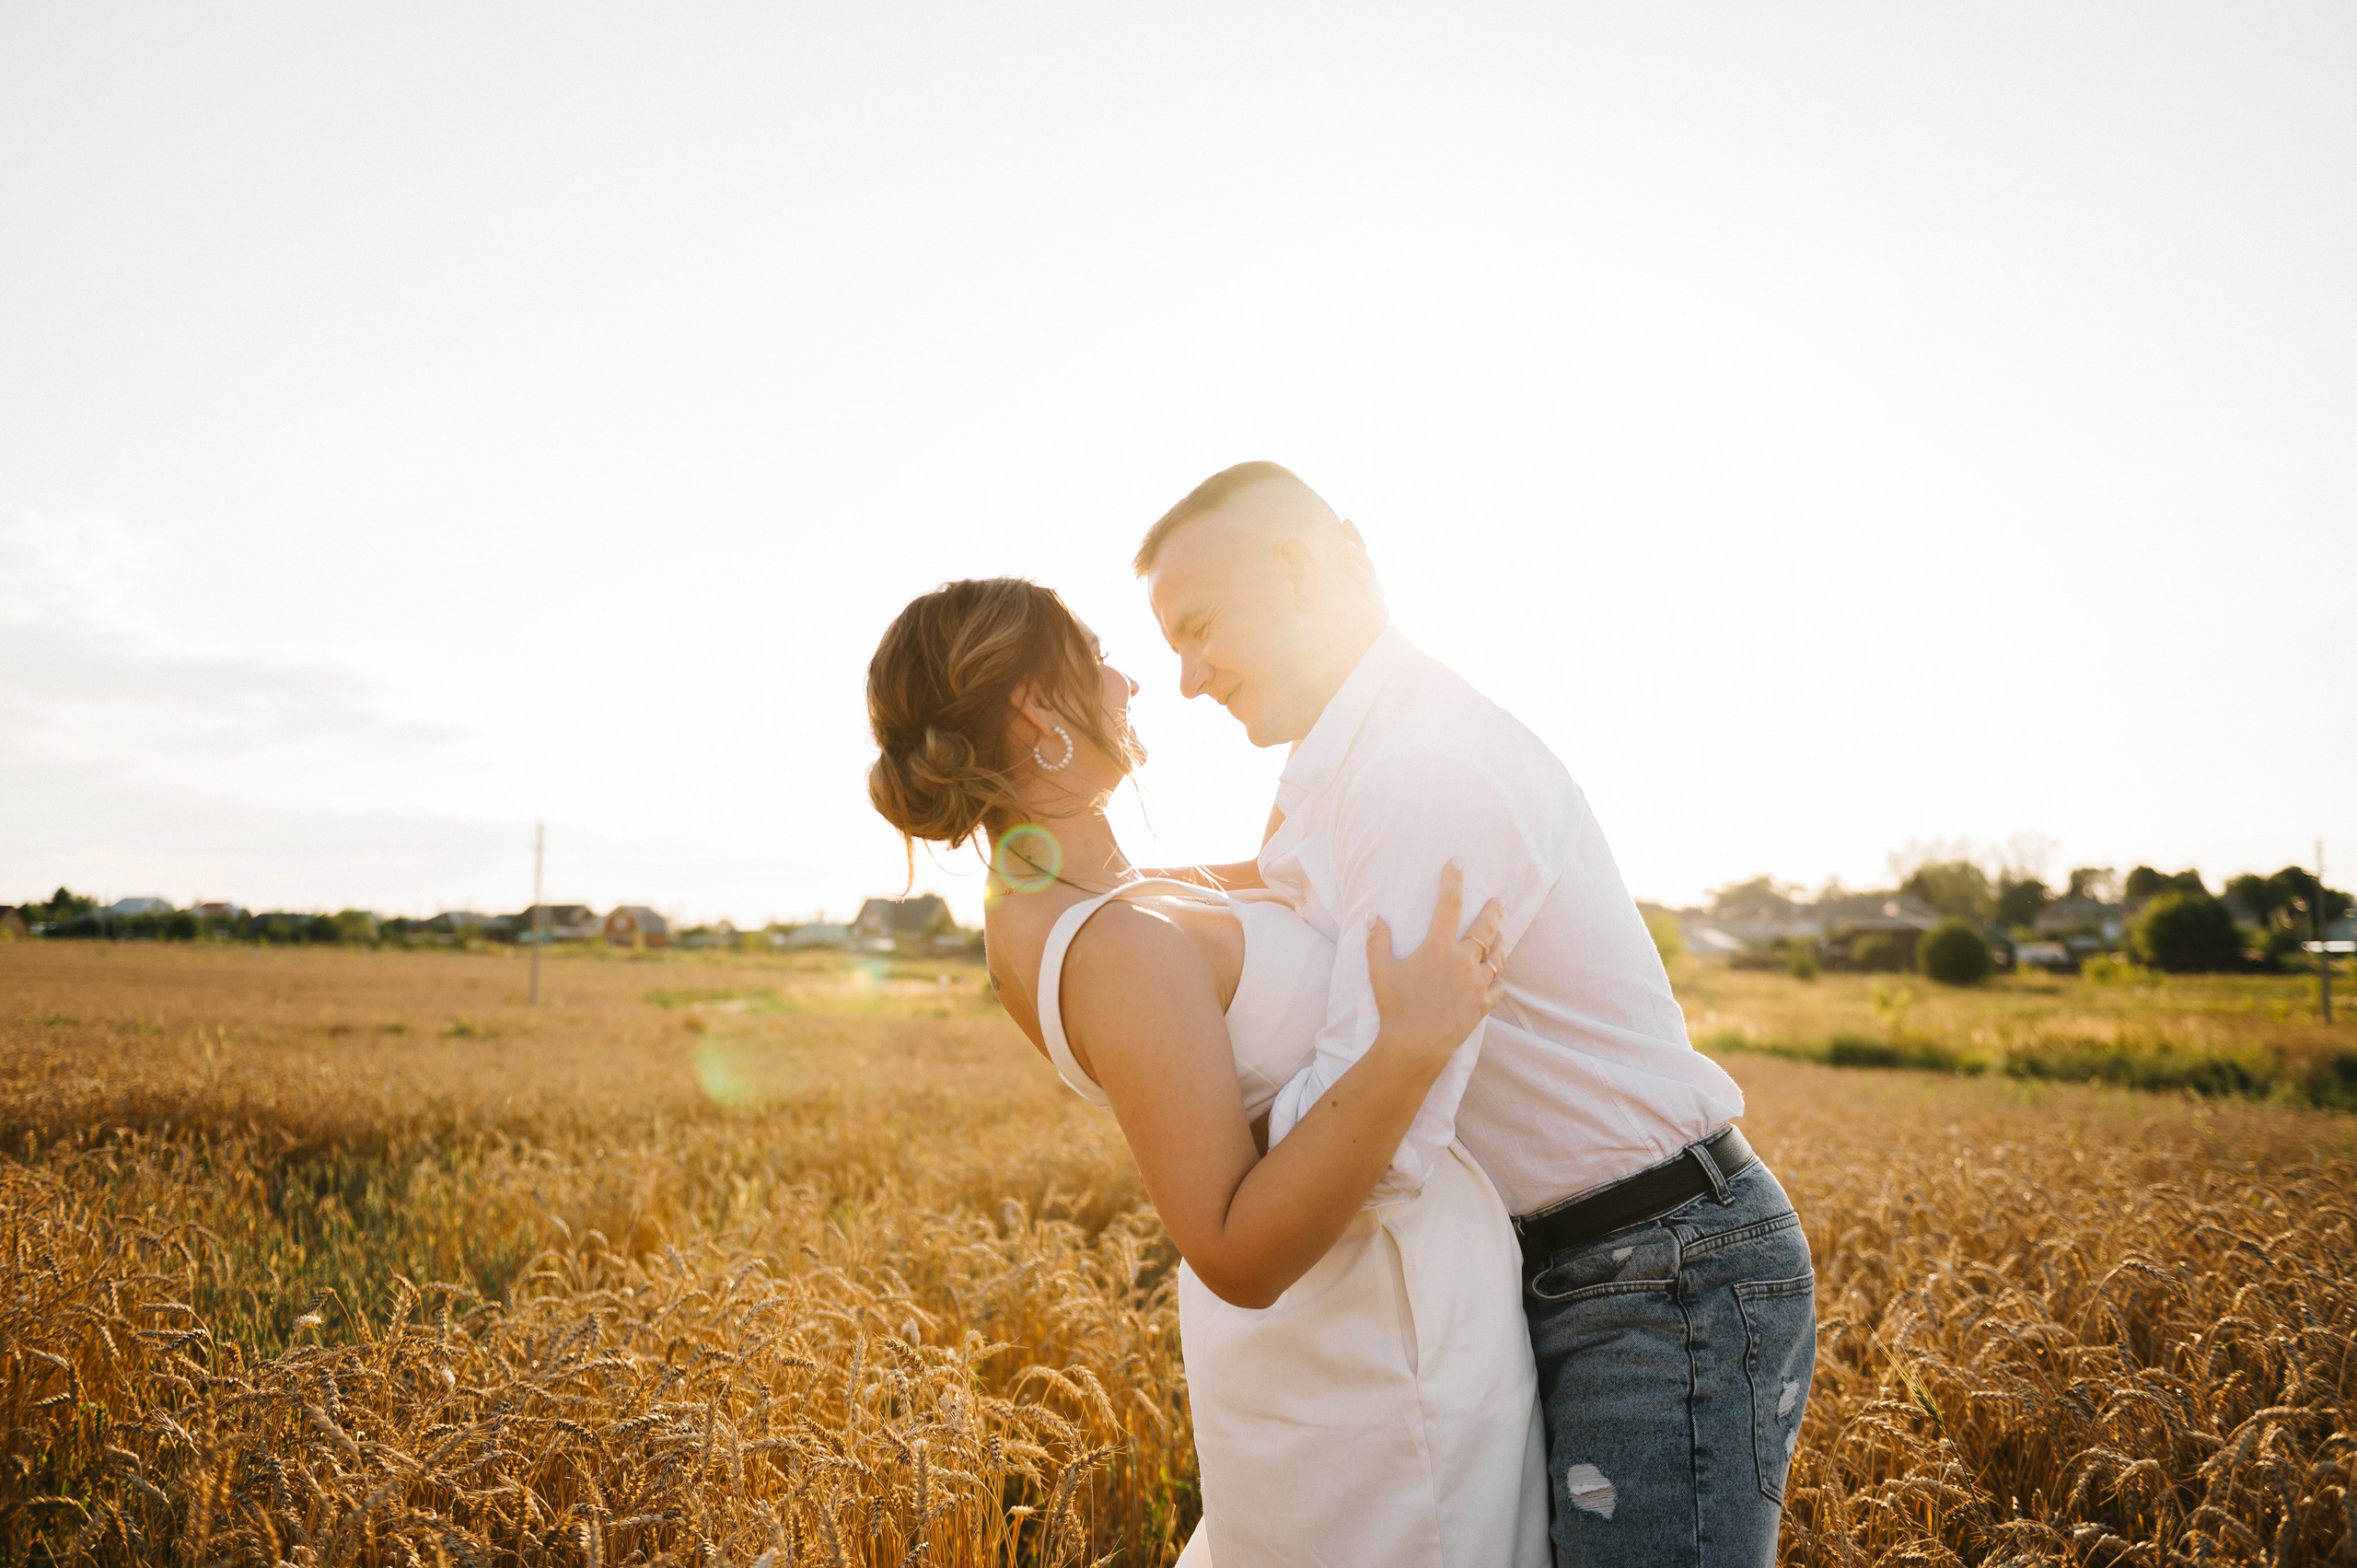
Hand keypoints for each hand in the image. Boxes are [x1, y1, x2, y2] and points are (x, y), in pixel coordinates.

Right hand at [1366, 863, 1506, 1069]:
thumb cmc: (1395, 1008)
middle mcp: (1463, 961)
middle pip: (1486, 929)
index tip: (1457, 864)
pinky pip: (1498, 986)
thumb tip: (1373, 917)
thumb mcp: (1380, 972)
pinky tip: (1495, 975)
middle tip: (1499, 901)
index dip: (1453, 881)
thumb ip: (1377, 941)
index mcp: (1438, 947)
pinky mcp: (1483, 1004)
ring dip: (1500, 943)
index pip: (1449, 905)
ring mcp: (1477, 983)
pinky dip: (1497, 978)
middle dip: (1494, 911)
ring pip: (1498, 956)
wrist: (1415, 1046)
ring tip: (1501, 935)